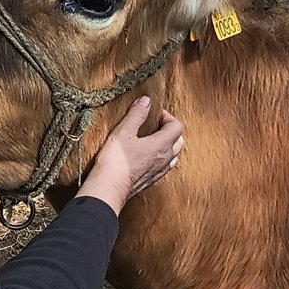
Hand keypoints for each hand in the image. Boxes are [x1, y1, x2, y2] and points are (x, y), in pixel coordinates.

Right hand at [75, 96, 184, 215]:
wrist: (109, 187)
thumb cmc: (116, 160)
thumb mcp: (124, 131)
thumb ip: (136, 114)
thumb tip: (146, 101)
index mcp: (162, 144)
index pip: (177, 126)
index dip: (168, 117)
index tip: (154, 114)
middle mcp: (165, 158)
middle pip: (179, 141)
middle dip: (170, 130)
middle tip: (154, 125)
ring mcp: (159, 171)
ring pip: (173, 156)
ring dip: (167, 145)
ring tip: (152, 140)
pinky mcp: (151, 180)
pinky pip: (163, 167)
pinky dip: (160, 158)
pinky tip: (146, 156)